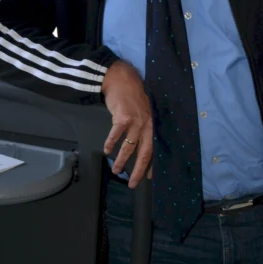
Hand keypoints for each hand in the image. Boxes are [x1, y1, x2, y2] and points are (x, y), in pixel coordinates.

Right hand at [101, 60, 153, 188]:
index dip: (152, 165)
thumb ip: (146, 126)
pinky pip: (116, 135)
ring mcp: (136, 121)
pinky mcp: (123, 117)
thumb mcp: (145, 111)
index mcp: (154, 124)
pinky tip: (107, 150)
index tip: (149, 178)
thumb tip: (142, 145)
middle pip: (145, 152)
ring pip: (129, 147)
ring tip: (116, 170)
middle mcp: (148, 124)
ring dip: (121, 160)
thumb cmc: (133, 96)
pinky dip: (111, 144)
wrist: (122, 80)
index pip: (156, 149)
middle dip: (139, 170)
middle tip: (133, 183)